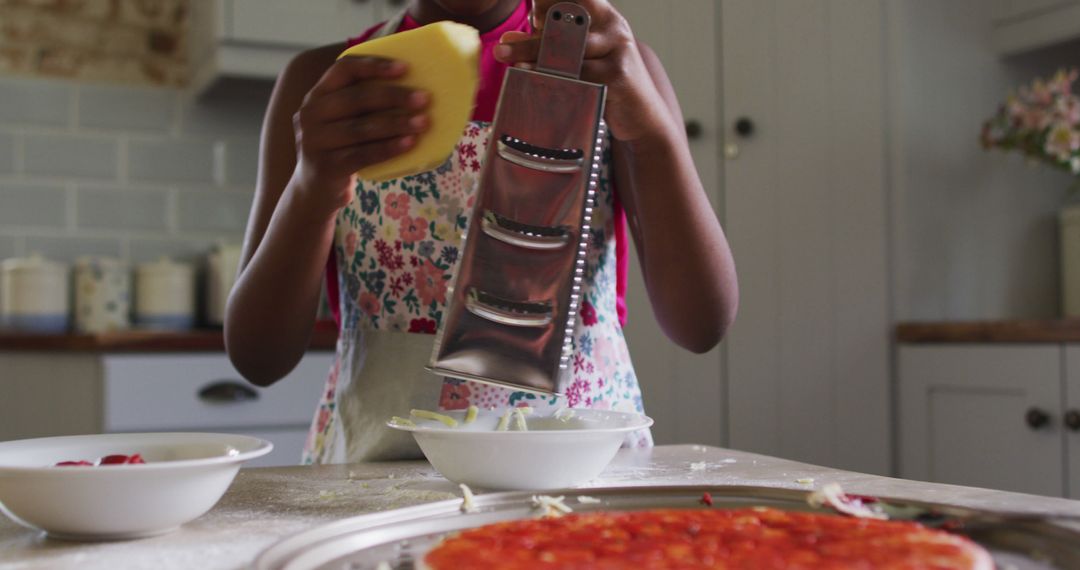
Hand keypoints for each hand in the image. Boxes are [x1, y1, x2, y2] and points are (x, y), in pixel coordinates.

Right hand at [291, 56, 430, 215]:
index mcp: (317, 95)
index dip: (374, 65)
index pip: (344, 69)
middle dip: (394, 96)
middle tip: (424, 99)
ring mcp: (315, 142)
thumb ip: (363, 103)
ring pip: (362, 128)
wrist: (315, 189)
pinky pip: (363, 155)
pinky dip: (389, 148)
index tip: (405, 68)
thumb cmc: (341, 147)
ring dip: (396, 124)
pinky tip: (409, 144)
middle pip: (357, 98)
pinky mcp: (326, 167)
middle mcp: (310, 114)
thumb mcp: (343, 120)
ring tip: (423, 123)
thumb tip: (413, 88)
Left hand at [494, 0, 669, 141]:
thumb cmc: (608, 85)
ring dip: (535, 59)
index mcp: (604, 16)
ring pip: (567, 52)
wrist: (643, 118)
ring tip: (513, 66)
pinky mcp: (618, 74)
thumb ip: (549, 46)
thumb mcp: (580, 60)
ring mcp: (617, 49)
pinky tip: (535, 84)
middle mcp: (613, 26)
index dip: (547, 3)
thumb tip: (508, 39)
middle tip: (503, 47)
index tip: (530, 16)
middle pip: (564, 25)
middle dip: (531, 39)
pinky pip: (579, 76)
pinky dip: (554, 81)